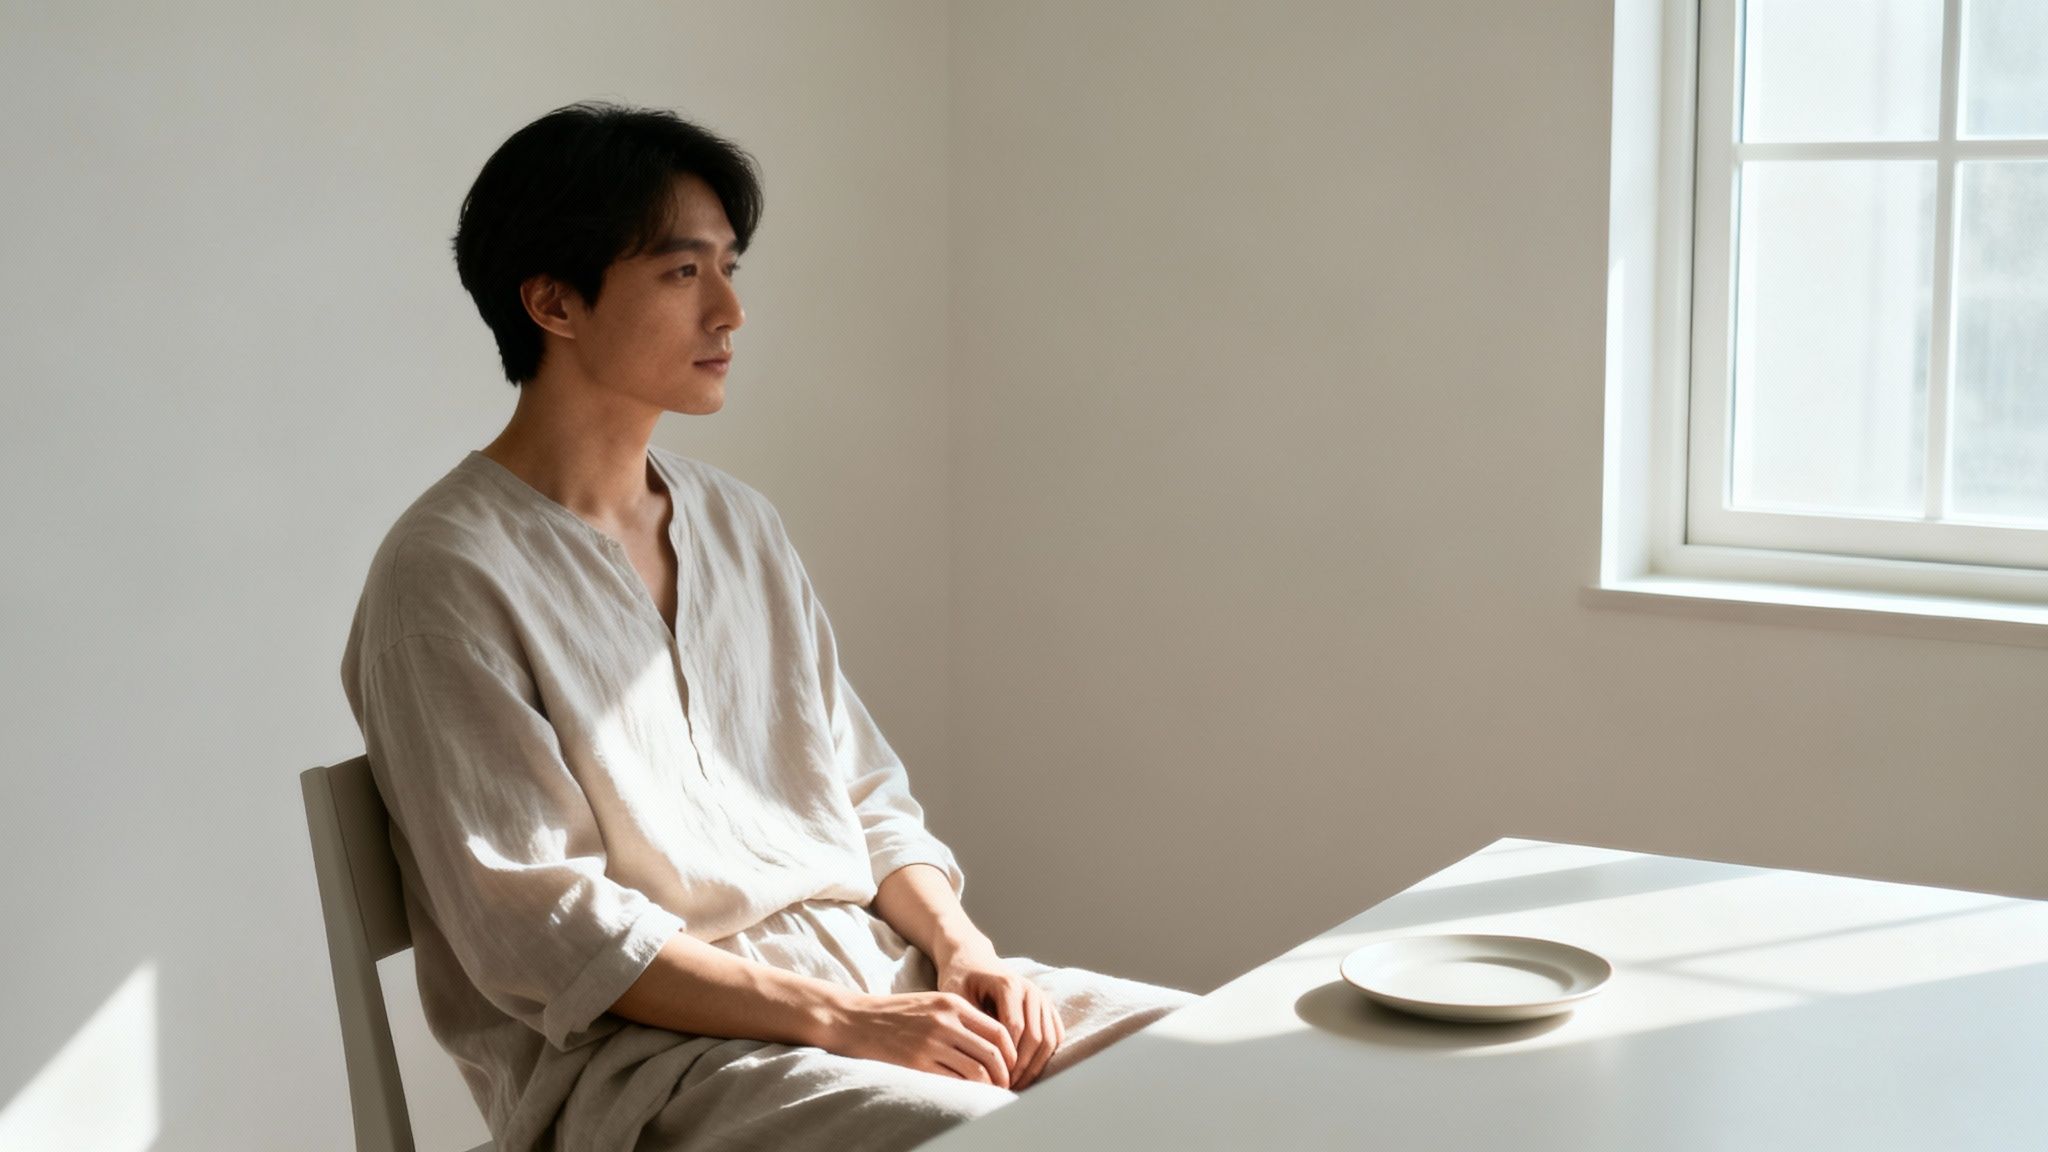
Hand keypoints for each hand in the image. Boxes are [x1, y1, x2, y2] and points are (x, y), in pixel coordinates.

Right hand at [825, 990, 1020, 1087]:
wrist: (856, 1018)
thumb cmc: (896, 1013)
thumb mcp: (932, 1003)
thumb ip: (961, 1017)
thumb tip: (992, 1042)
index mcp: (953, 1004)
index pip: (998, 1030)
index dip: (1011, 1052)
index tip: (1011, 1064)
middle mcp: (946, 1021)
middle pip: (993, 1052)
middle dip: (1005, 1073)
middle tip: (1005, 1084)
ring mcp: (931, 1043)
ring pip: (977, 1070)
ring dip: (988, 1085)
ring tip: (989, 1092)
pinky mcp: (917, 1063)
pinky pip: (954, 1081)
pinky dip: (967, 1091)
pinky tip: (967, 1094)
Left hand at [935, 947, 1064, 1089]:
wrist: (973, 960)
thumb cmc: (960, 980)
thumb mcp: (956, 997)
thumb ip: (971, 1023)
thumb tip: (979, 1059)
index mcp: (1009, 985)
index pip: (1015, 1029)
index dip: (1006, 1057)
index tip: (993, 1077)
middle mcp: (1031, 991)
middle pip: (1036, 1037)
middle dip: (1023, 1067)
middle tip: (1006, 1087)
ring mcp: (1042, 998)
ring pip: (1049, 1040)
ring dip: (1035, 1065)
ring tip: (1017, 1084)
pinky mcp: (1047, 1007)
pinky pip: (1055, 1036)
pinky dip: (1045, 1057)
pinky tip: (1027, 1072)